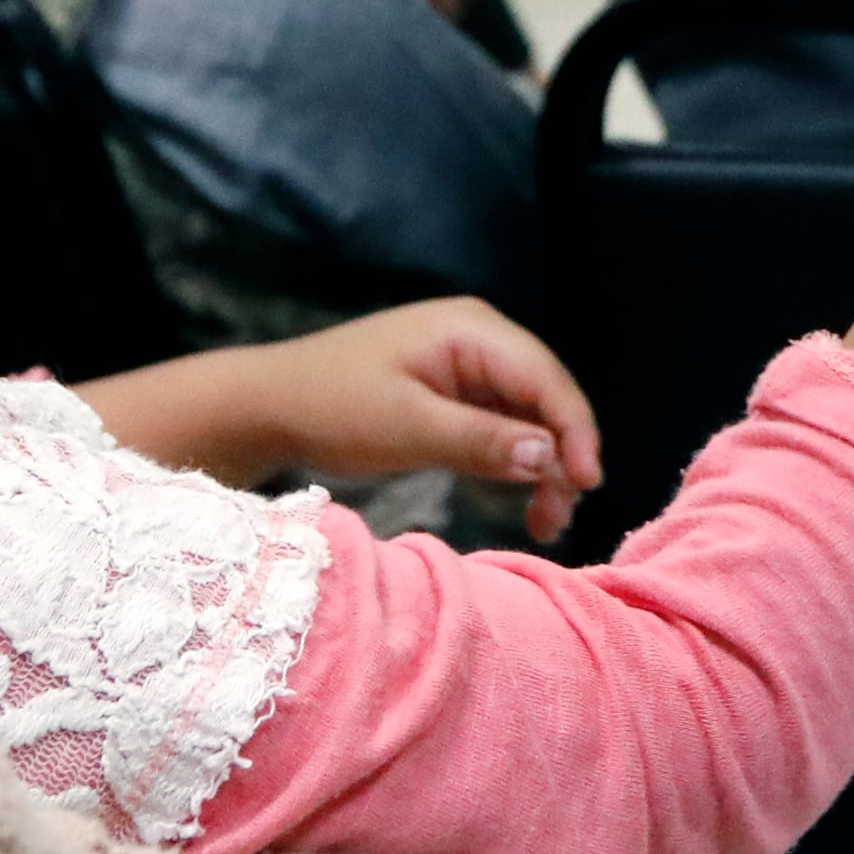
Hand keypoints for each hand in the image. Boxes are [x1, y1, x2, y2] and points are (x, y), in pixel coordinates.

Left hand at [79, 299, 606, 541]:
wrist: (266, 407)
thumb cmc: (329, 407)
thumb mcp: (407, 428)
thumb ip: (481, 441)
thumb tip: (549, 455)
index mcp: (469, 329)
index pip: (545, 378)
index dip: (575, 430)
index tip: (587, 483)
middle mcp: (476, 341)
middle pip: (545, 399)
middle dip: (560, 457)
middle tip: (559, 517)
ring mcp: (465, 369)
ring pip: (528, 420)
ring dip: (541, 469)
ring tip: (544, 524)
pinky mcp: (452, 398)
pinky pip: (501, 431)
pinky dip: (514, 467)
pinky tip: (524, 506)